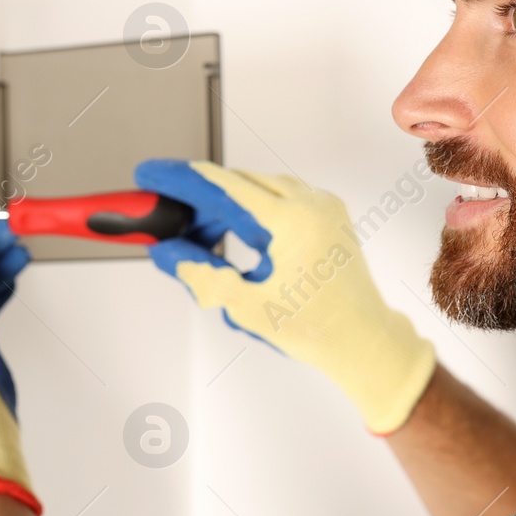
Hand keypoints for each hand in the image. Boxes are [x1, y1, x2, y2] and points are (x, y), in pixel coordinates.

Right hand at [134, 160, 435, 433]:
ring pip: (259, 190)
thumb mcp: (248, 307)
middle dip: (198, 202)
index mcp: (293, 221)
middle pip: (239, 186)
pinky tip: (233, 239)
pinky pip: (281, 200)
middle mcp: (312, 204)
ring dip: (225, 209)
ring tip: (200, 241)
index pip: (222, 186)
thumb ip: (203, 274)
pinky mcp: (329, 217)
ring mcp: (324, 207)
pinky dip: (252, 213)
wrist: (365, 340)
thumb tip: (167, 251)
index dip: (179, 180)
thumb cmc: (317, 329)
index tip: (150, 175)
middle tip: (168, 223)